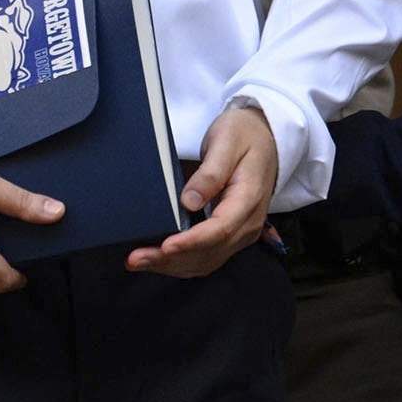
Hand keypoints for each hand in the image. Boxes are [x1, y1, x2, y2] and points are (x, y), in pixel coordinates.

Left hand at [126, 103, 277, 276]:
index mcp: (249, 199)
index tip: (165, 246)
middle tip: (137, 258)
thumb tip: (189, 202)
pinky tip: (158, 260)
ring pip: (206, 261)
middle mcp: (248, 223)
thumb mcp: (227, 142)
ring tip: (140, 261)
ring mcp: (241, 232)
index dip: (190, 242)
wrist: (264, 138)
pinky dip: (181, 262)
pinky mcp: (230, 234)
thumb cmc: (244, 135)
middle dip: (171, 260)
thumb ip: (210, 173)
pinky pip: (206, 256)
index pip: (219, 230)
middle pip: (209, 252)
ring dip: (172, 266)